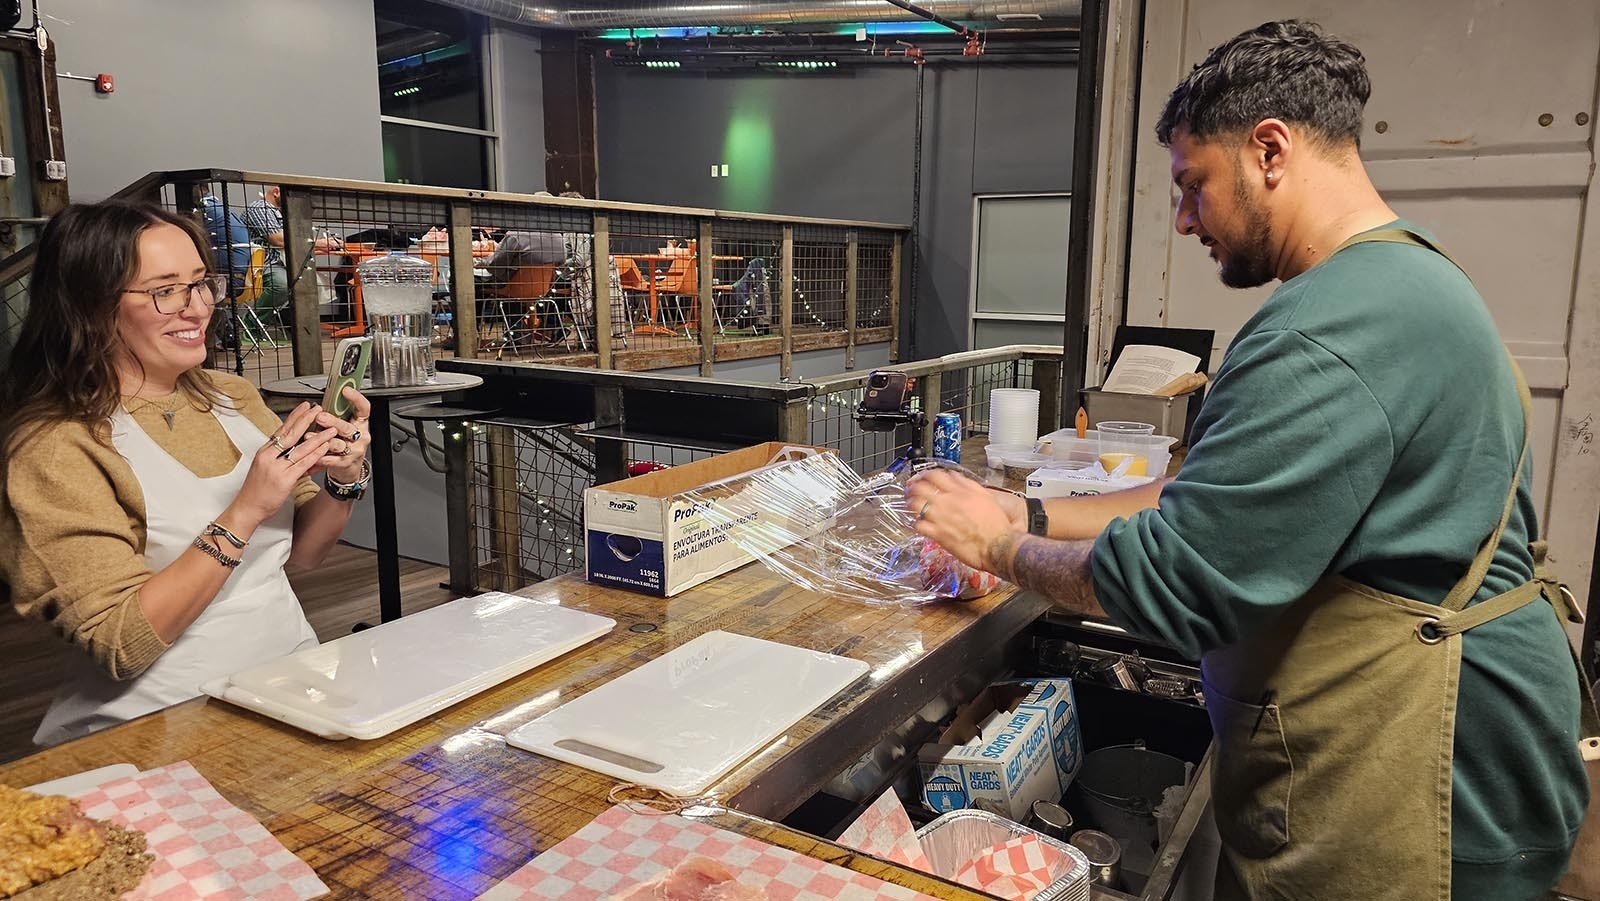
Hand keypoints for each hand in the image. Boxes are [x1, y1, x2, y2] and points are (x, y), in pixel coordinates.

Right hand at [227, 402, 340, 528]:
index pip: (281, 429)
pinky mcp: (284, 479)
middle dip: (306, 420)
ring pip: (300, 448)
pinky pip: (303, 464)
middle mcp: (269, 456)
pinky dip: (315, 455)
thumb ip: (286, 459)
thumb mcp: (268, 469)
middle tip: (318, 409)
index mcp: (264, 452)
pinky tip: (325, 448)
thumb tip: (304, 454)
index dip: (295, 417)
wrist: (247, 508)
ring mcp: (276, 467)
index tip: (305, 407)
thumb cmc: (257, 490)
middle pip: (290, 434)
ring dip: (318, 437)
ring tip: (330, 428)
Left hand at [310, 386, 373, 481]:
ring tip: (308, 436)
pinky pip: (332, 459)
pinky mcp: (346, 463)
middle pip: (348, 428)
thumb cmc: (345, 441)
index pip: (363, 408)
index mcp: (361, 423)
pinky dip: (320, 456)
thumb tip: (323, 400)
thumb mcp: (346, 425)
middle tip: (320, 417)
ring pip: (339, 444)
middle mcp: (360, 436)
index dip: (356, 398)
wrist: (350, 467)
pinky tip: (312, 452)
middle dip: (333, 422)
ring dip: (323, 440)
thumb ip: (337, 414)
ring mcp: (354, 450)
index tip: (345, 390)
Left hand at [905, 468, 1019, 575]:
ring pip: (915, 505)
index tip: (923, 477)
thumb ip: (967, 484)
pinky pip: (919, 525)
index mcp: (959, 491)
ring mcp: (940, 518)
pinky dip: (916, 523)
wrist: (998, 545)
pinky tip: (919, 524)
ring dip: (911, 503)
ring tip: (911, 505)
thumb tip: (953, 476)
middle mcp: (947, 502)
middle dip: (913, 487)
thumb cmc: (995, 523)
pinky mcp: (938, 534)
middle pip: (920, 488)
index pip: (935, 475)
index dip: (925, 474)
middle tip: (911, 490)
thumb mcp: (984, 496)